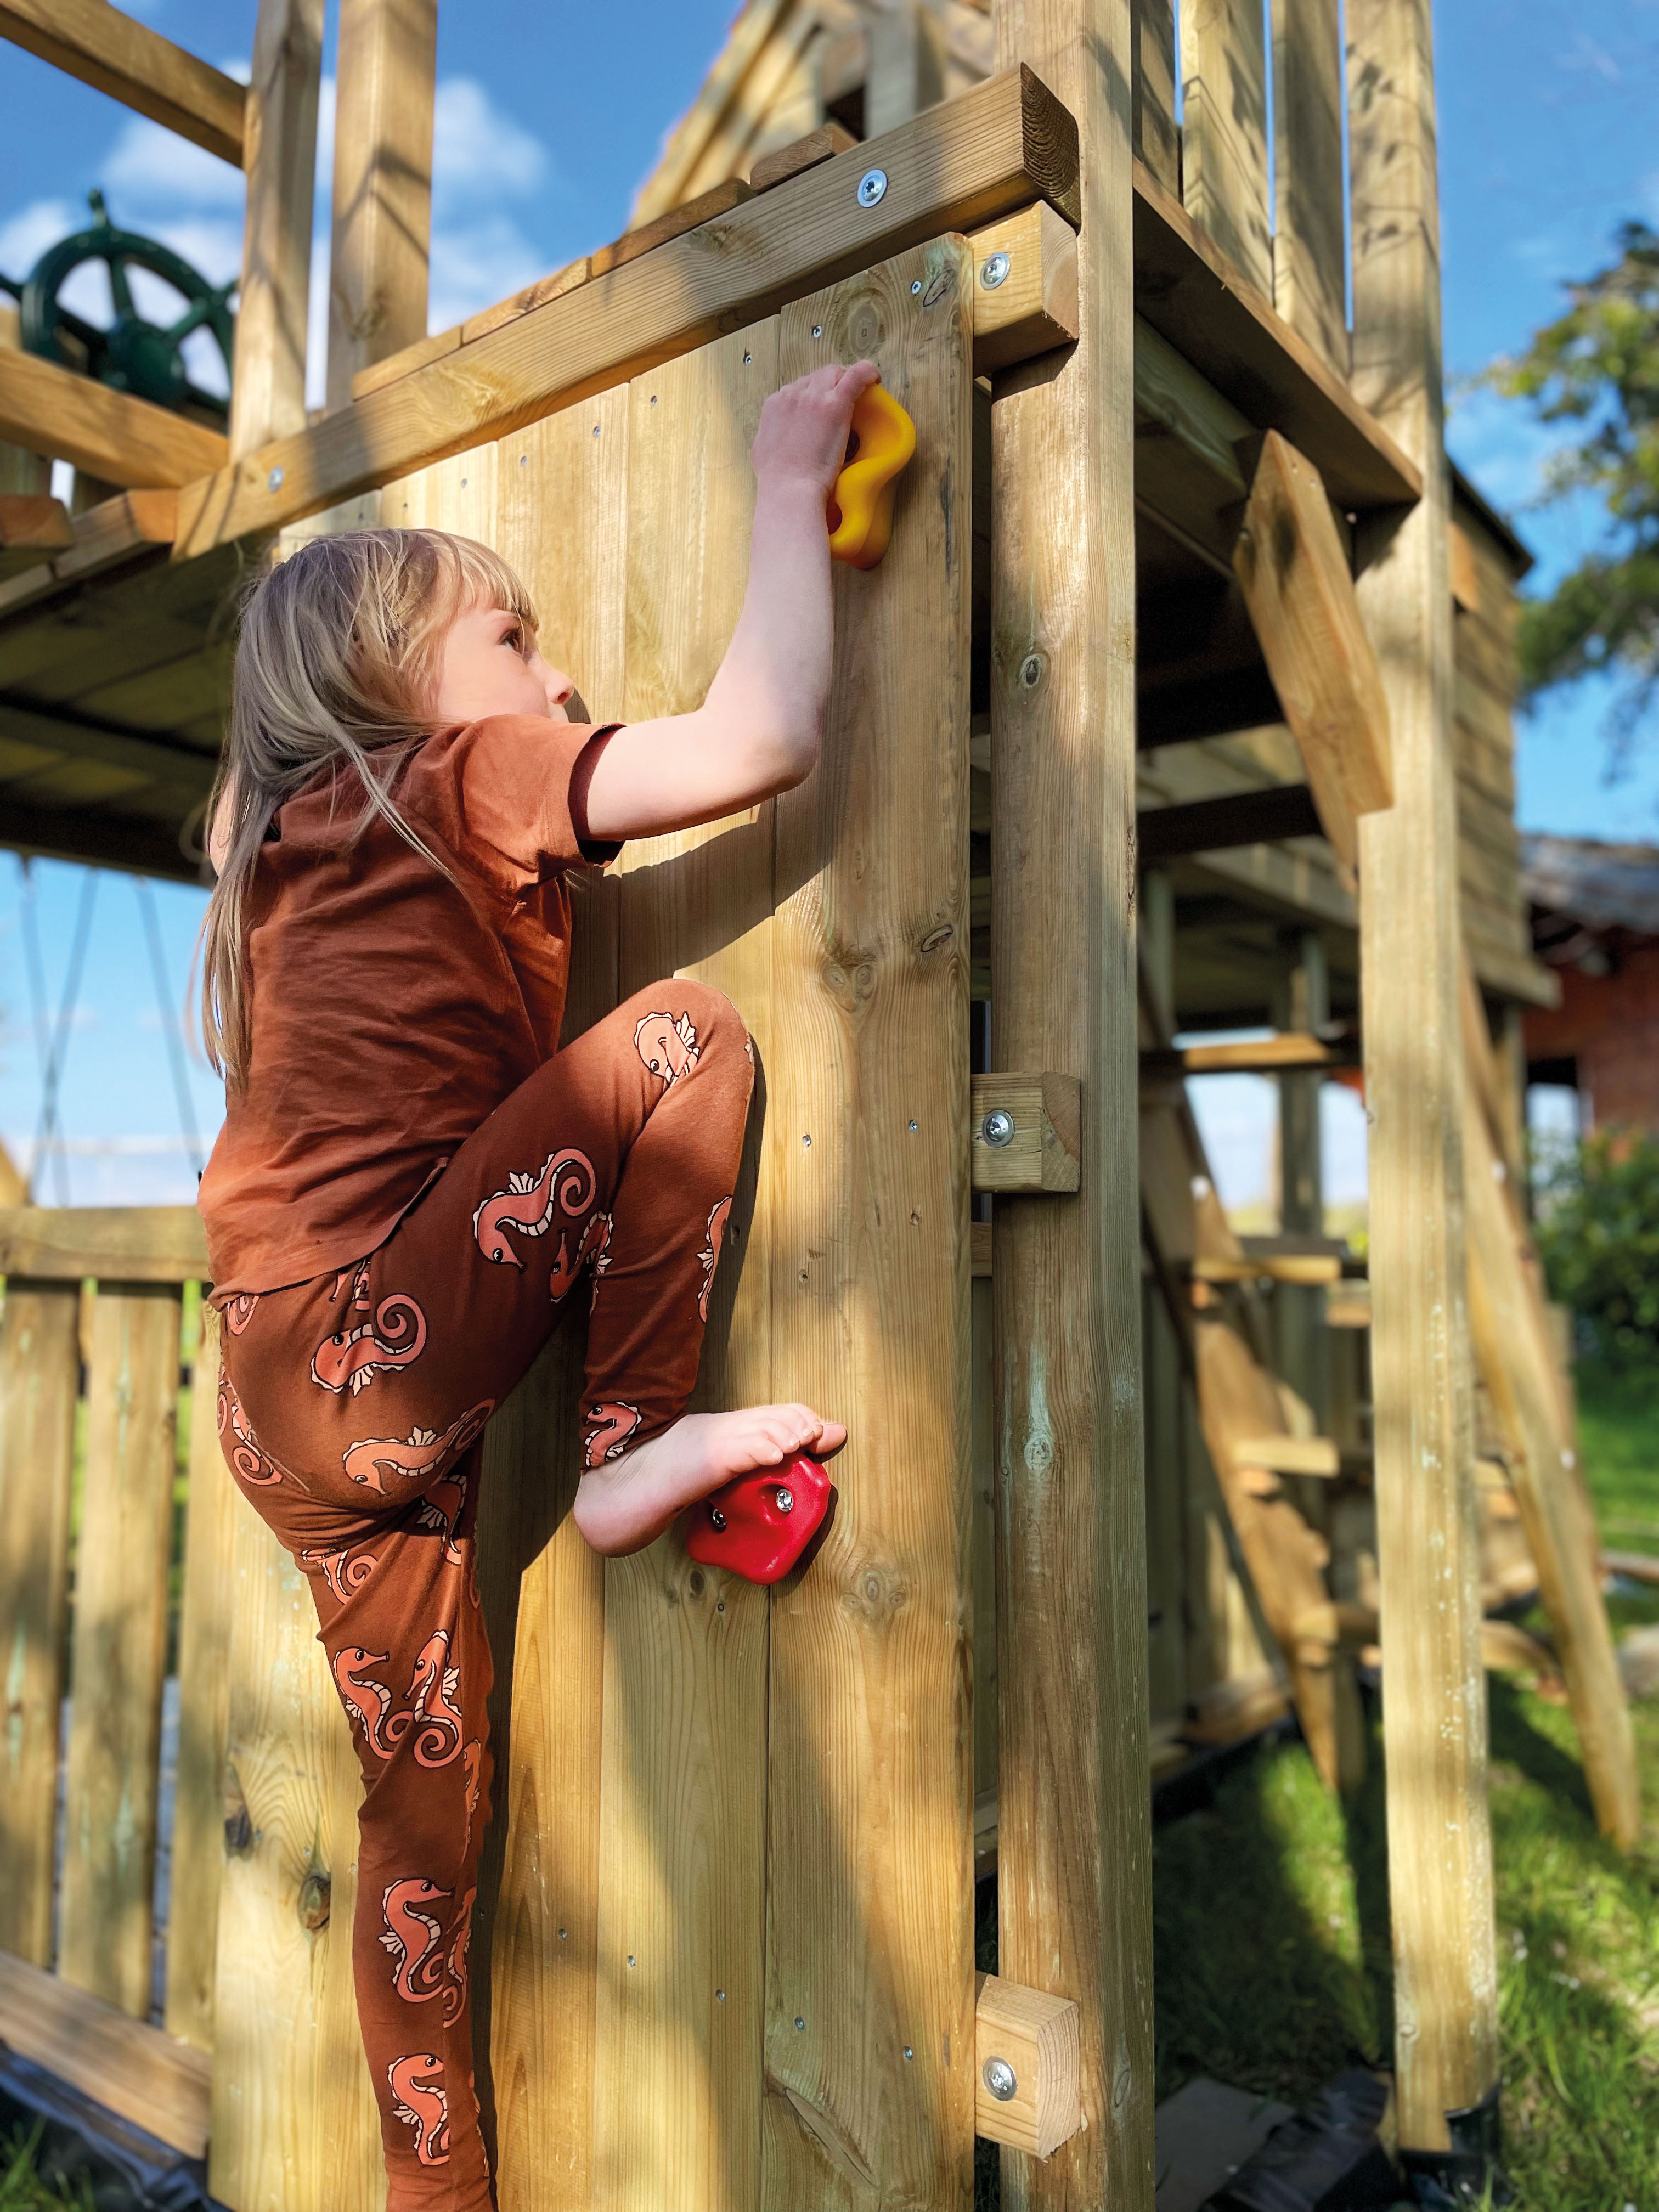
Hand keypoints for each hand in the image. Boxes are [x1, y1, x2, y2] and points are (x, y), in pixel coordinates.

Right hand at [751, 360, 881, 503]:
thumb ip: (774, 434)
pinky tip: (875, 379)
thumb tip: (781, 435)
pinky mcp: (834, 405)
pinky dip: (867, 373)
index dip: (813, 397)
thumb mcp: (763, 451)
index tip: (821, 410)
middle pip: (816, 377)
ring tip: (856, 399)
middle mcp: (792, 395)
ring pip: (834, 374)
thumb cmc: (777, 481)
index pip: (798, 388)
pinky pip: (856, 376)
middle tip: (841, 405)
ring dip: (844, 383)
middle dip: (829, 387)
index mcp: (775, 405)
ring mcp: (813, 398)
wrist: (789, 489)